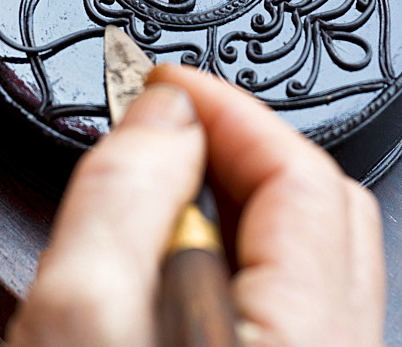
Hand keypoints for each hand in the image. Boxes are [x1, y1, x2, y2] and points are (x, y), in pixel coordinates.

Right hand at [7, 64, 384, 345]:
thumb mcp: (79, 315)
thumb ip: (125, 196)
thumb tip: (166, 110)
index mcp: (307, 338)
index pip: (302, 173)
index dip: (227, 106)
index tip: (164, 80)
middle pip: (322, 204)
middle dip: (238, 142)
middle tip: (167, 122)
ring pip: (309, 249)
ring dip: (237, 192)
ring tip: (165, 179)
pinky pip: (293, 290)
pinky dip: (238, 246)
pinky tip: (180, 248)